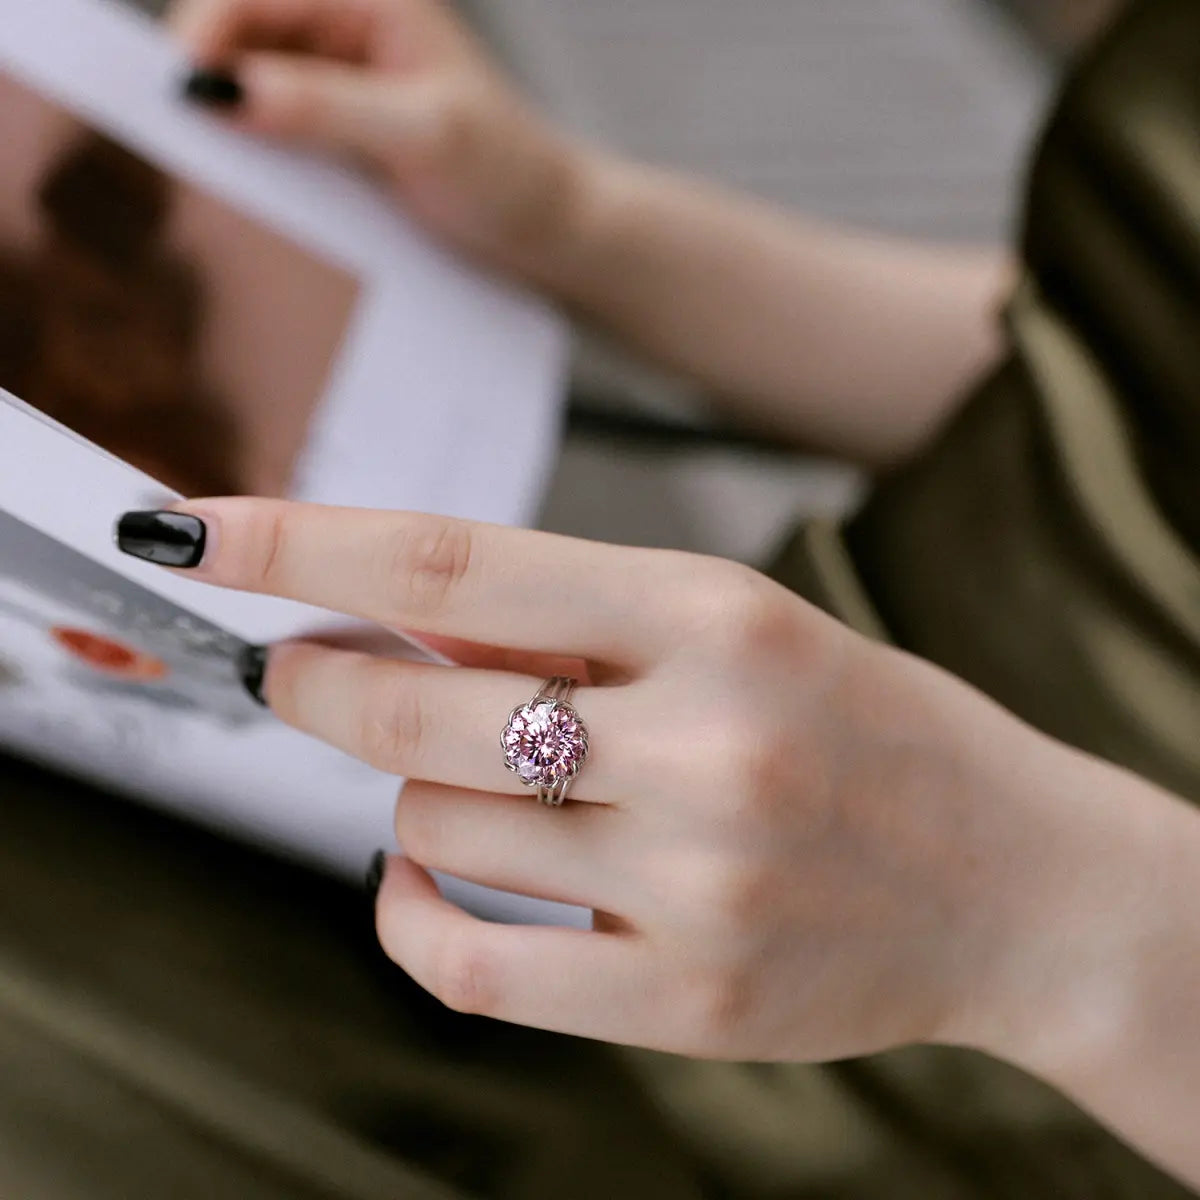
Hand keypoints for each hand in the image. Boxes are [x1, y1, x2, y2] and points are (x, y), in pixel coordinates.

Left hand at [117, 497, 1137, 1065]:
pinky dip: (406, 917)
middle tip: (292, 670)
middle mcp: (706, 745)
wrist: (1020, 881)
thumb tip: (390, 616)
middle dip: (314, 684)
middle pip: (410, 710)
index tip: (197, 531)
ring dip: (412, 795)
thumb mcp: (738, 628)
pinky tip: (422, 880)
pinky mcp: (687, 1002)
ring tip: (479, 779)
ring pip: (434, 827)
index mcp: (718, 617)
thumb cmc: (866, 730)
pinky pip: (467, 965)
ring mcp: (695, 884)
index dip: (301, 540)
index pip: (456, 562)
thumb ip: (567, 625)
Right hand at [171, 0, 587, 279]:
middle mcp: (352, 25)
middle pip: (243, 29)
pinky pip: (277, 124)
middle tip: (194, 139)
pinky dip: (259, 149)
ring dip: (233, 117)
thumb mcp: (419, 136)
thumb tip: (224, 91)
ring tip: (224, 168)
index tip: (183, 94)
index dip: (207, 33)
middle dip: (212, 76)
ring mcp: (343, 77)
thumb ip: (324, 108)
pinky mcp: (341, 125)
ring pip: (253, 79)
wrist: (546, 227)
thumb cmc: (506, 172)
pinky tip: (257, 183)